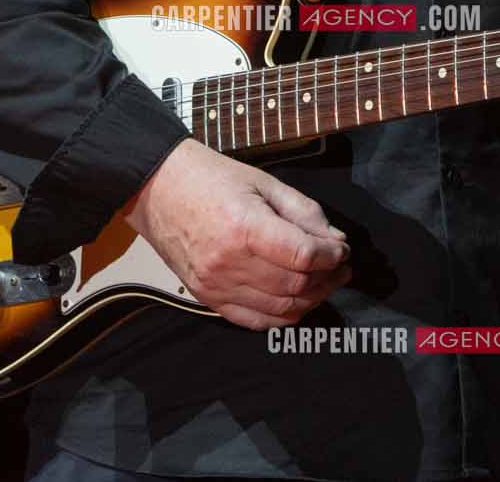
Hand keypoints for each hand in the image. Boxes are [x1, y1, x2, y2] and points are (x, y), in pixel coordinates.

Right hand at [122, 138, 350, 329]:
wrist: (157, 188)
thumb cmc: (210, 178)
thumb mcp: (264, 182)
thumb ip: (303, 212)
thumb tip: (335, 240)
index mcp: (245, 227)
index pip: (304, 256)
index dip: (332, 256)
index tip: (342, 249)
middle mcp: (229, 262)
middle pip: (296, 285)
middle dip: (328, 278)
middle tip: (340, 266)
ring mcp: (216, 285)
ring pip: (280, 309)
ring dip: (311, 299)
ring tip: (324, 281)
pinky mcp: (207, 298)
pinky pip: (255, 321)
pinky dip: (282, 316)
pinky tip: (297, 299)